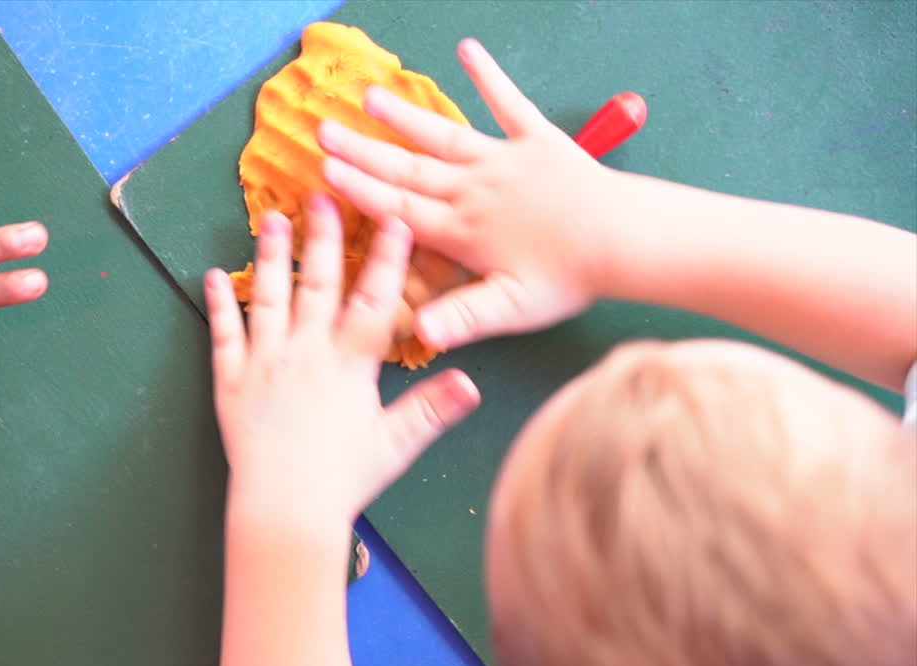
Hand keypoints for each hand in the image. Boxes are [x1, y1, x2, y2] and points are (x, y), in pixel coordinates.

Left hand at [205, 194, 480, 527]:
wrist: (285, 511)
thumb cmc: (345, 480)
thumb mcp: (397, 444)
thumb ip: (433, 408)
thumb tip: (473, 382)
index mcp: (349, 365)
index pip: (374, 300)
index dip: (387, 258)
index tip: (395, 218)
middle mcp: (306, 354)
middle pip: (317, 285)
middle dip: (322, 238)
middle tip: (321, 197)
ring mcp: (264, 365)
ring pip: (268, 299)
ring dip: (268, 256)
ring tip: (268, 219)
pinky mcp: (232, 384)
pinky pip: (223, 337)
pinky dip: (218, 306)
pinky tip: (211, 276)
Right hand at [317, 38, 621, 349]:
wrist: (625, 240)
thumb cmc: (567, 279)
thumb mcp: (510, 309)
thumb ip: (462, 318)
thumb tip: (419, 332)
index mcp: (461, 231)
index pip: (399, 210)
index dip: (360, 190)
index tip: (325, 172)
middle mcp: (473, 190)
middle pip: (408, 170)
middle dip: (363, 151)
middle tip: (323, 130)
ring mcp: (502, 160)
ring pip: (443, 137)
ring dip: (405, 117)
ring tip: (370, 97)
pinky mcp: (536, 140)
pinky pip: (509, 103)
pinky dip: (489, 76)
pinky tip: (468, 49)